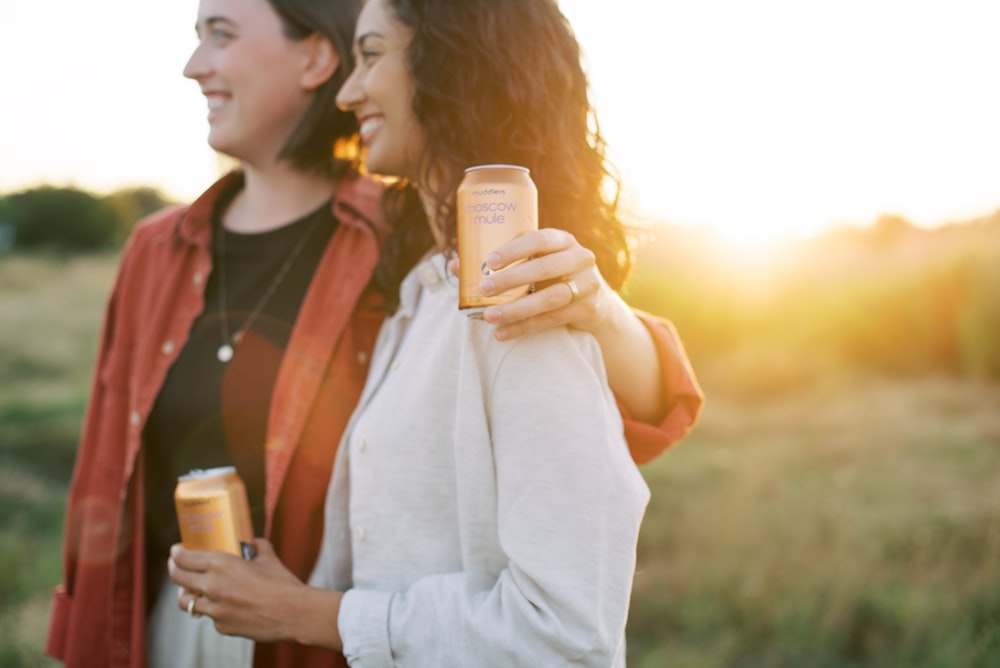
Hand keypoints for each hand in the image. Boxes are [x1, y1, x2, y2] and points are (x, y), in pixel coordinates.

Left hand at [169, 539, 306, 642]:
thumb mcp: (268, 557)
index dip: (176, 552)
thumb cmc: (282, 584)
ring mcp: (214, 609)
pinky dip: (213, 609)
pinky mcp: (221, 626)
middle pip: (177, 577)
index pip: (183, 558)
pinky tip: (224, 605)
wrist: (292, 613)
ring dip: (187, 592)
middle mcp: (211, 586)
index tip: (176, 550)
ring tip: (192, 588)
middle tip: (176, 564)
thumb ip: (257, 547)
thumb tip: (253, 542)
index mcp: (220, 564)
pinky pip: (210, 616)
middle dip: (174, 568)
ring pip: (186, 601)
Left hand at [449, 228, 614, 339]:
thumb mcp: (534, 262)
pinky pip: (552, 320)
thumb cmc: (551, 277)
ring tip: (489, 316)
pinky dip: (524, 327)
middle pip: (545, 268)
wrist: (594, 302)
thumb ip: (501, 262)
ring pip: (550, 298)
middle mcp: (580, 257)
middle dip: (512, 280)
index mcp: (563, 240)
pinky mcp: (588, 309)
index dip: (515, 249)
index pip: (540, 239)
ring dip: (517, 309)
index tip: (490, 261)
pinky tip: (502, 333)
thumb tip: (456, 267)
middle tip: (485, 288)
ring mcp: (587, 284)